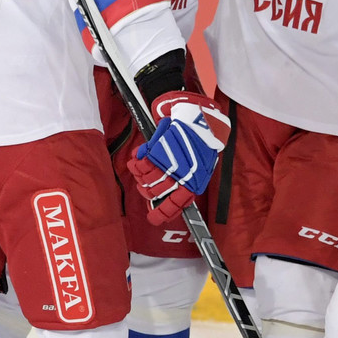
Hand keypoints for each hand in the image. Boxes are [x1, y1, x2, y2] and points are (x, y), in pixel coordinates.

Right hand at [126, 90, 229, 224]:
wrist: (200, 118)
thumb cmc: (201, 140)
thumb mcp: (202, 166)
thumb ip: (188, 182)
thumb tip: (175, 197)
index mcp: (193, 183)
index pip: (175, 205)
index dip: (161, 214)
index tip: (153, 219)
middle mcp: (179, 177)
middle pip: (153, 193)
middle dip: (147, 188)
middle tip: (147, 179)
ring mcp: (167, 165)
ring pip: (144, 180)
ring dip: (140, 174)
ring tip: (141, 165)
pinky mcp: (157, 153)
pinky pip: (139, 165)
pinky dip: (136, 162)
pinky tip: (138, 156)